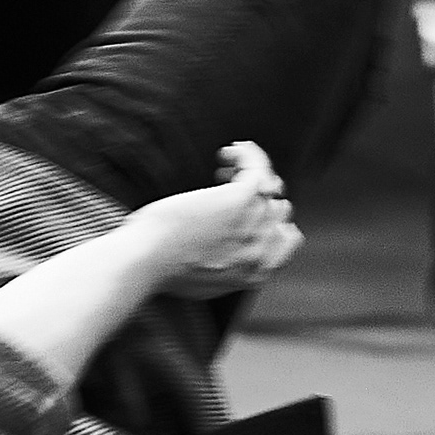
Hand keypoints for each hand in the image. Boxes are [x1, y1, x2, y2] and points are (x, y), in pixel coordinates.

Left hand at [132, 142, 302, 298]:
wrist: (145, 262)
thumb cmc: (159, 270)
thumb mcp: (203, 283)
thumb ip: (227, 268)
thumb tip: (231, 249)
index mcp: (254, 275)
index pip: (288, 241)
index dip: (274, 220)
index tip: (253, 209)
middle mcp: (261, 250)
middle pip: (278, 209)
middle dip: (258, 194)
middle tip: (228, 185)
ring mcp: (253, 224)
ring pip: (269, 184)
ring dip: (250, 170)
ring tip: (225, 166)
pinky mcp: (239, 199)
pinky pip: (258, 167)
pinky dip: (248, 154)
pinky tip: (230, 152)